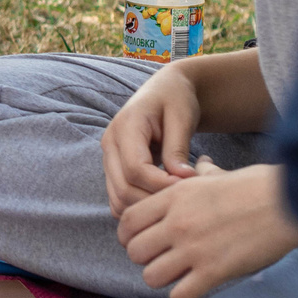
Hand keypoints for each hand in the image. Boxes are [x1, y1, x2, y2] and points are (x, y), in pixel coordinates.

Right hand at [101, 63, 205, 216]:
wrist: (166, 91)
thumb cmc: (176, 99)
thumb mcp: (182, 117)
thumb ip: (177, 148)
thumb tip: (180, 178)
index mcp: (125, 127)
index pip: (135, 168)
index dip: (162, 184)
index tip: (189, 185)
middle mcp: (110, 144)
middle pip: (124, 188)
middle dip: (155, 199)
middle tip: (185, 197)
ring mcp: (108, 158)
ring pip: (118, 199)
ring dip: (147, 206)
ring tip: (175, 198)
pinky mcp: (113, 170)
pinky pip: (118, 199)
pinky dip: (137, 207)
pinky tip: (161, 199)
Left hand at [116, 161, 297, 297]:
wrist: (290, 201)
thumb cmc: (257, 186)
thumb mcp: (218, 175)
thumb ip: (200, 175)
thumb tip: (201, 165)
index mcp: (174, 197)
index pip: (126, 220)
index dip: (128, 235)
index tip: (140, 241)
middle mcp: (177, 222)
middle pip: (134, 251)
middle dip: (144, 259)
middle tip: (162, 259)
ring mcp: (194, 248)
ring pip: (151, 276)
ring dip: (162, 279)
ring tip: (179, 274)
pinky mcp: (215, 270)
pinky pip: (179, 295)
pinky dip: (184, 294)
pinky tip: (196, 285)